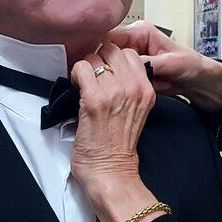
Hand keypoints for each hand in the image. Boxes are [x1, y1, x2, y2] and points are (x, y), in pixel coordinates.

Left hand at [71, 42, 160, 221]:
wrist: (111, 171)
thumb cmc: (118, 145)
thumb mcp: (137, 111)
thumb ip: (131, 88)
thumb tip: (111, 69)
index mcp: (146, 89)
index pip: (129, 53)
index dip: (112, 58)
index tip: (104, 70)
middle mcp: (134, 87)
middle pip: (112, 49)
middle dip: (98, 59)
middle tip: (92, 76)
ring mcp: (115, 91)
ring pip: (94, 57)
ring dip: (85, 68)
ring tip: (84, 85)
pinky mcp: (94, 99)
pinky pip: (81, 68)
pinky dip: (75, 76)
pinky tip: (77, 90)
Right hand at [106, 20, 221, 112]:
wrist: (199, 82)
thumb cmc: (191, 66)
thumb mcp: (170, 63)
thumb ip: (147, 63)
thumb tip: (127, 65)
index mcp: (140, 31)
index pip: (110, 36)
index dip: (100, 50)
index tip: (95, 64)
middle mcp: (132, 42)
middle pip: (105, 51)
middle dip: (103, 66)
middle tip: (102, 79)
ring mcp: (131, 58)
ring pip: (109, 66)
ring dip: (110, 77)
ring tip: (110, 87)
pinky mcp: (132, 72)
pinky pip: (118, 78)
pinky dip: (117, 85)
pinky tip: (116, 91)